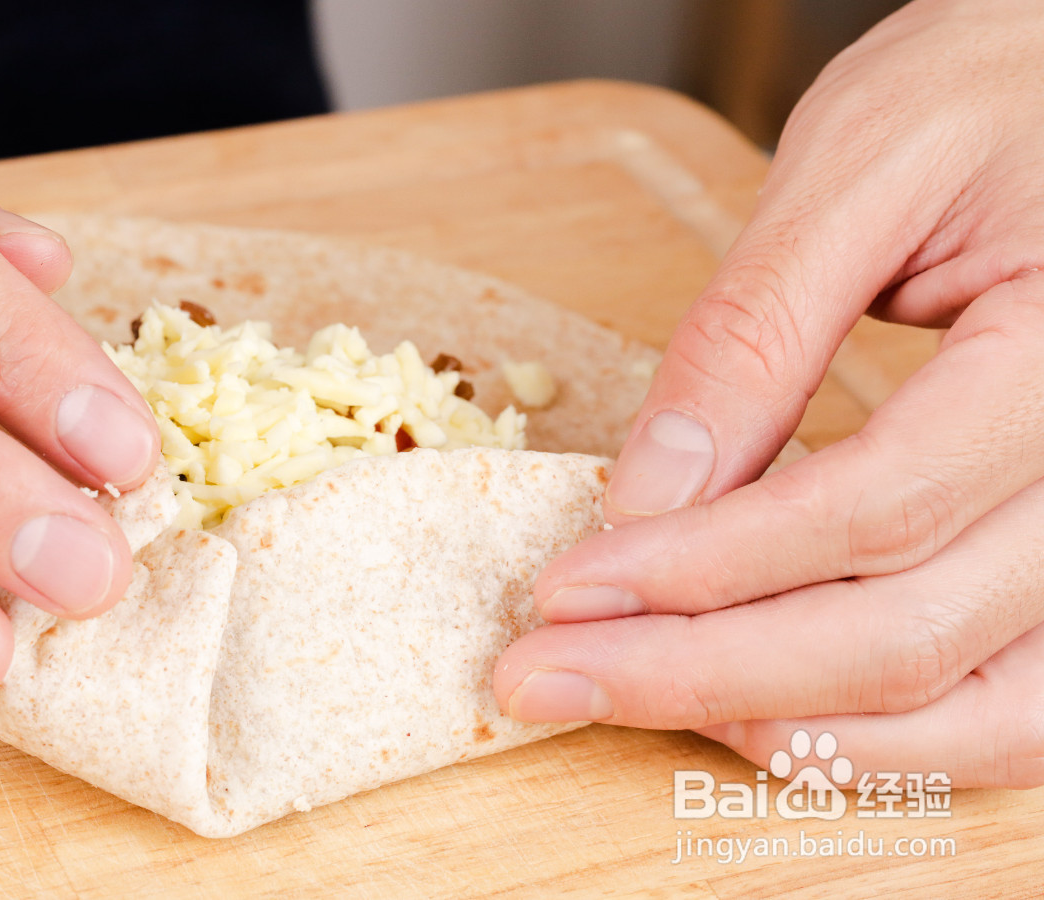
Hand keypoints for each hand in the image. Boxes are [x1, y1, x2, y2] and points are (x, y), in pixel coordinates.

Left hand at [494, 0, 1043, 787]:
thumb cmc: (994, 86)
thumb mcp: (860, 171)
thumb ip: (756, 334)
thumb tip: (653, 495)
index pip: (872, 509)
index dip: (702, 567)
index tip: (569, 590)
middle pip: (908, 635)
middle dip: (705, 672)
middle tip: (550, 677)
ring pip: (975, 705)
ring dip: (791, 726)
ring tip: (638, 696)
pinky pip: (1012, 698)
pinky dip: (887, 731)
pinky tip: (763, 710)